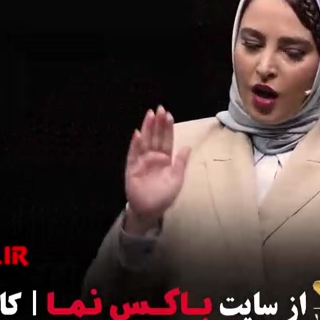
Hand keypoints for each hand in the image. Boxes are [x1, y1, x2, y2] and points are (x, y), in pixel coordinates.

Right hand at [124, 106, 190, 232]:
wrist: (150, 210)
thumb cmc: (164, 196)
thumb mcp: (176, 179)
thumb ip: (181, 163)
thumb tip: (187, 146)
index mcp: (165, 159)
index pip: (166, 140)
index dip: (167, 128)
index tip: (168, 115)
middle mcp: (153, 157)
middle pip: (155, 137)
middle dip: (157, 123)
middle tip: (159, 109)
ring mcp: (142, 161)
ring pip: (145, 141)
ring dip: (146, 128)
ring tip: (149, 115)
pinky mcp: (132, 168)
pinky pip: (133, 154)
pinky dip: (135, 144)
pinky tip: (137, 134)